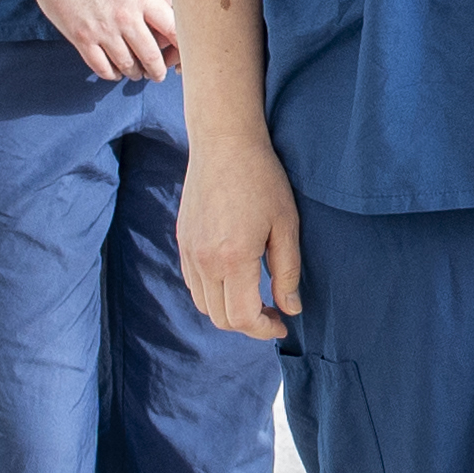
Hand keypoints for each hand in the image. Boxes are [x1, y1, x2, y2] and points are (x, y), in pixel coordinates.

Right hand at [29, 0, 177, 85]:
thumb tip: (156, 11)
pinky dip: (110, 74)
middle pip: (151, 55)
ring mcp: (103, 30)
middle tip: (159, 75)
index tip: (187, 54)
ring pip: (127, 65)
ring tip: (137, 74)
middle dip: (158, 70)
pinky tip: (113, 72)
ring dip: (134, 73)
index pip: (173, 28)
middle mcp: (126, 16)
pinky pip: (101, 67)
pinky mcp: (81, 38)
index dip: (182, 45)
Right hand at [180, 129, 305, 342]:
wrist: (224, 142)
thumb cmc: (262, 179)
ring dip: (229, 311)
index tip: (282, 324)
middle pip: (221, 318)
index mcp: (233, 258)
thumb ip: (287, 272)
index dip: (264, 329)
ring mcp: (188, 251)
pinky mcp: (182, 240)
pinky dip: (213, 294)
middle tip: (273, 313)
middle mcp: (204, 260)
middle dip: (248, 325)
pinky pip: (193, 283)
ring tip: (254, 299)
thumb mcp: (286, 225)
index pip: (243, 317)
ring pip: (204, 304)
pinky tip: (234, 279)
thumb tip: (291, 309)